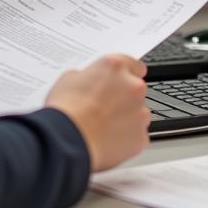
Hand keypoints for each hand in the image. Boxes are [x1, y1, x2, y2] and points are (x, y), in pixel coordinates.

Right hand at [45, 55, 149, 171]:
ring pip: (138, 114)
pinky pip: (136, 136)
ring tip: (102, 127)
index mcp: (116, 67)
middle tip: (103, 109)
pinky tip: (106, 141)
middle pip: (136, 91)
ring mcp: (140, 112)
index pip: (134, 66)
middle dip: (123, 98)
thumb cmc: (66, 111)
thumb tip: (90, 82)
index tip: (120, 83)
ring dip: (125, 119)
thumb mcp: (69, 79)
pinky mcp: (140, 137)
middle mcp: (133, 86)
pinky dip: (125, 139)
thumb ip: (88, 76)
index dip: (125, 76)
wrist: (67, 142)